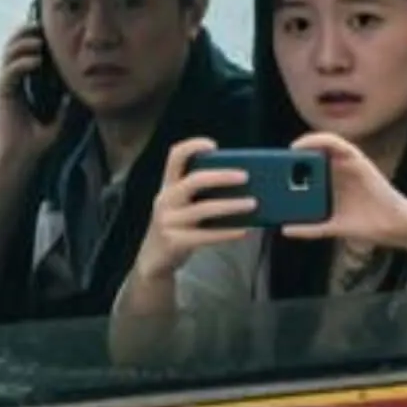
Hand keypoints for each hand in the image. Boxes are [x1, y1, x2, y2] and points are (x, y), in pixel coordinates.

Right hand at [0, 20, 68, 160]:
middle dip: (24, 34)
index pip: (22, 52)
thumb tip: (77, 92)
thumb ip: (65, 105)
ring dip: (23, 44)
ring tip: (39, 41)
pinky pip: (10, 72)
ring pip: (8, 55)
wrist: (22, 157)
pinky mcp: (1, 94)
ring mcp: (4, 87)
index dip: (31, 38)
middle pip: (12, 47)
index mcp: (20, 84)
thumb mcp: (57, 118)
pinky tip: (36, 60)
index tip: (47, 30)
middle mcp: (9, 82)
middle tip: (40, 26)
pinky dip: (22, 63)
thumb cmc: (37, 140)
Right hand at [127, 137, 253, 286]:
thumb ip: (200, 193)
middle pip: (193, 180)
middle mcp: (165, 200)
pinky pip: (206, 235)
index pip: (174, 156)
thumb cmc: (177, 227)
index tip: (213, 145)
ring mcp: (168, 221)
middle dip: (221, 176)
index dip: (192, 146)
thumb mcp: (181, 205)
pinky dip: (227, 232)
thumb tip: (241, 183)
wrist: (154, 260)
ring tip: (253, 203)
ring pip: (204, 209)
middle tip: (246, 176)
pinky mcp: (175, 242)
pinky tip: (244, 230)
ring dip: (231, 205)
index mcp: (168, 186)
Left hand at [280, 132, 406, 254]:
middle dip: (294, 156)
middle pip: (313, 156)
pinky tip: (304, 147)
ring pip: (323, 145)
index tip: (271, 171)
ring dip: (305, 143)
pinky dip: (319, 141)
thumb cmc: (366, 223)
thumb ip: (311, 228)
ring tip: (288, 151)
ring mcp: (348, 164)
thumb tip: (285, 230)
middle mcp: (338, 171)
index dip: (290, 166)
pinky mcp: (357, 160)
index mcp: (332, 184)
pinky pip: (337, 144)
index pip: (308, 168)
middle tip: (275, 161)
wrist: (392, 225)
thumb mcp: (332, 226)